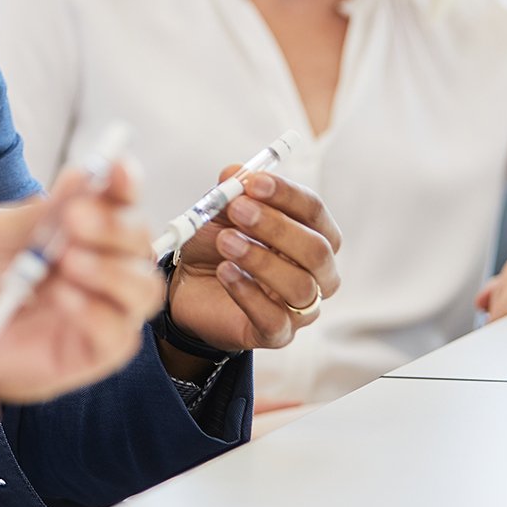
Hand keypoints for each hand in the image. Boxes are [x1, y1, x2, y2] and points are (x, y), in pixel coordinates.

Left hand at [0, 165, 163, 402]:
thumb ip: (38, 216)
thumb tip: (81, 177)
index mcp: (81, 232)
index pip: (120, 204)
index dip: (125, 184)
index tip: (116, 167)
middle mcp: (100, 269)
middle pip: (139, 245)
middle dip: (113, 227)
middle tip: (73, 219)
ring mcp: (100, 312)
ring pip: (144, 289)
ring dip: (111, 270)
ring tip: (66, 261)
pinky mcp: (91, 353)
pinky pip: (118, 335)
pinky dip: (96, 311)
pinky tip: (63, 297)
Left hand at [165, 169, 341, 355]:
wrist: (189, 288)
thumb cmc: (217, 246)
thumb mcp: (218, 212)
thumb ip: (230, 192)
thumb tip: (237, 173)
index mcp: (311, 234)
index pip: (314, 211)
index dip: (287, 195)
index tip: (254, 183)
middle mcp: (317, 273)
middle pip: (317, 250)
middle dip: (277, 227)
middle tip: (237, 210)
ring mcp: (301, 307)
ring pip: (301, 286)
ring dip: (260, 259)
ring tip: (224, 241)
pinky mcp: (277, 333)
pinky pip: (275, 319)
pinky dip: (248, 293)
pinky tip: (225, 274)